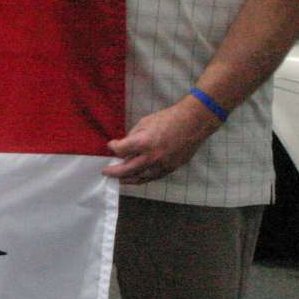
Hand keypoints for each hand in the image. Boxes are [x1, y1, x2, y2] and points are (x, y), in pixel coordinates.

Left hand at [102, 96, 222, 184]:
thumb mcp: (145, 122)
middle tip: (106, 172)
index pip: (120, 150)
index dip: (113, 147)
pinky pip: (153, 177)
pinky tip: (136, 178)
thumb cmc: (168, 119)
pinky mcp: (171, 168)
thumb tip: (124, 146)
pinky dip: (143, 178)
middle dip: (114, 172)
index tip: (111, 145)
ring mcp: (162, 165)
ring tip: (119, 179)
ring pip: (140, 178)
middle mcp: (151, 157)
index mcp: (143, 142)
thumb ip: (132, 136)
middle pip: (126, 170)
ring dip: (127, 179)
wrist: (193, 123)